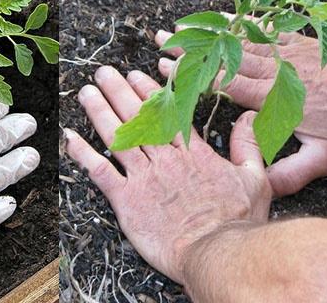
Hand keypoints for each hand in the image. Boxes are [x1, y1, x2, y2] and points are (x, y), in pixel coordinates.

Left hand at [64, 66, 270, 283]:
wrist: (217, 252)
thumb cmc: (237, 221)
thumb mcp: (255, 178)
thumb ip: (248, 145)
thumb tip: (250, 118)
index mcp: (193, 153)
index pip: (167, 114)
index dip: (149, 93)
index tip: (135, 76)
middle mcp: (165, 160)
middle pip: (138, 118)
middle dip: (118, 92)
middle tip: (103, 73)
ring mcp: (144, 178)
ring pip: (117, 137)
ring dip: (99, 112)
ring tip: (87, 92)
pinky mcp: (127, 200)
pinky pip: (100, 171)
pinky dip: (83, 153)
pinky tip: (72, 137)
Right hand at [156, 25, 326, 195]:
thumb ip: (291, 173)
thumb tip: (259, 187)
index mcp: (275, 99)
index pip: (224, 85)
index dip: (194, 77)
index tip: (167, 70)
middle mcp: (276, 71)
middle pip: (224, 57)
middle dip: (190, 50)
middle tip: (161, 41)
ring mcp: (288, 53)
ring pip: (240, 41)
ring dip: (209, 34)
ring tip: (182, 26)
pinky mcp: (300, 44)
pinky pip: (265, 31)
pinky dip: (242, 24)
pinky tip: (226, 19)